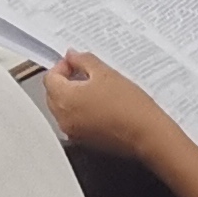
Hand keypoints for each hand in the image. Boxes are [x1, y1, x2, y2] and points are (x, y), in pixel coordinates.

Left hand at [39, 50, 184, 164]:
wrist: (147, 133)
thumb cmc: (129, 106)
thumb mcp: (105, 73)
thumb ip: (83, 60)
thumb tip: (72, 56)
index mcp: (64, 99)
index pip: (50, 77)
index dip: (63, 66)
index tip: (76, 62)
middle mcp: (63, 118)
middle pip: (53, 93)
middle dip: (66, 81)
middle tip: (87, 73)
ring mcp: (73, 131)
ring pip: (64, 107)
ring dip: (74, 96)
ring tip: (97, 88)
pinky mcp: (84, 140)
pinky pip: (75, 120)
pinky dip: (82, 110)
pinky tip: (101, 104)